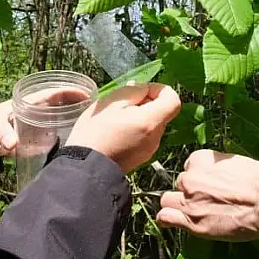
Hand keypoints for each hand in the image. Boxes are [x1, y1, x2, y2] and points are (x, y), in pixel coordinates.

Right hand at [65, 83, 181, 173]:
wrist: (85, 169)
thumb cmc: (94, 135)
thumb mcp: (110, 102)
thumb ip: (132, 91)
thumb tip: (143, 89)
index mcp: (151, 122)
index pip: (173, 99)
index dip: (159, 89)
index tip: (140, 90)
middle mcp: (156, 137)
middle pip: (161, 111)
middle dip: (144, 103)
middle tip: (121, 105)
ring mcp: (149, 149)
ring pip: (151, 123)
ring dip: (137, 116)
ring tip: (114, 120)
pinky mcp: (141, 157)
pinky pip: (144, 136)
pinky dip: (134, 130)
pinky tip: (114, 132)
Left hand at [156, 150, 258, 240]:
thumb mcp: (236, 162)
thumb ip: (218, 167)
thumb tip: (216, 173)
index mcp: (201, 159)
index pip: (190, 166)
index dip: (200, 176)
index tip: (209, 184)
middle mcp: (190, 178)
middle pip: (181, 183)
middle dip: (190, 191)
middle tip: (206, 200)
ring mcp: (189, 201)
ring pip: (168, 200)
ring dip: (178, 204)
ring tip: (193, 211)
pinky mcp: (192, 223)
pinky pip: (165, 217)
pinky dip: (168, 219)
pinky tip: (175, 220)